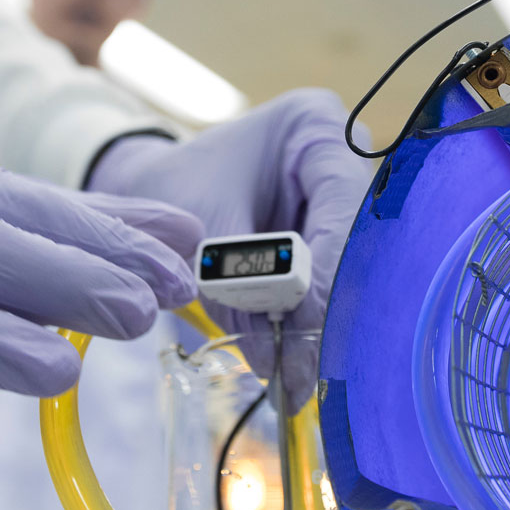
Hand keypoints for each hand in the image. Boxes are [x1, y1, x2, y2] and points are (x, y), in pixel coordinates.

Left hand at [86, 89, 370, 395]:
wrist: (154, 188)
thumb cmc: (174, 187)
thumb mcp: (200, 230)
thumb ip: (236, 285)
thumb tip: (272, 358)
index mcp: (316, 127)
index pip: (341, 208)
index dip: (325, 275)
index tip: (302, 332)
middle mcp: (345, 157)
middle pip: (355, 245)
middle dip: (325, 313)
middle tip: (300, 375)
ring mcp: (345, 197)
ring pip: (349, 272)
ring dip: (319, 329)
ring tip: (292, 382)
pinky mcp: (332, 234)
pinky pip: (332, 283)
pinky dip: (308, 324)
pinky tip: (292, 365)